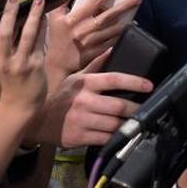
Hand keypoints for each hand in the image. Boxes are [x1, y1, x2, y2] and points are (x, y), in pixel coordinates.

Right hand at [0, 0, 47, 114]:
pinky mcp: (36, 64)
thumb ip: (2, 48)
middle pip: (3, 34)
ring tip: (39, 0)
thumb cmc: (10, 82)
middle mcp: (4, 61)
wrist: (22, 104)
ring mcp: (21, 63)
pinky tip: (45, 17)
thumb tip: (11, 21)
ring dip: (34, 15)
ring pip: (27, 34)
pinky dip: (43, 27)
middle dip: (8, 14)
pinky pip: (40, 41)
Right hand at [27, 52, 152, 147]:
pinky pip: (104, 138)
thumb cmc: (61, 96)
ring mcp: (81, 120)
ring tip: (137, 123)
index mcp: (85, 83)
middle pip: (118, 105)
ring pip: (114, 124)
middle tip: (146, 110)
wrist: (36, 120)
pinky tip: (121, 135)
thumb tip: (112, 49)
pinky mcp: (79, 137)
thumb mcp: (75, 78)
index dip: (134, 82)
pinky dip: (115, 138)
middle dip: (136, 109)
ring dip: (128, 125)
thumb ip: (95, 66)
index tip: (149, 86)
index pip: (114, 79)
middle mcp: (84, 101)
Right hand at [54, 0, 139, 69]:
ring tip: (136, 8)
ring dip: (125, 19)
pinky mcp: (96, 53)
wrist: (56, 64)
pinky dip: (121, 33)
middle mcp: (83, 31)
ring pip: (112, 30)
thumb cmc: (56, 37)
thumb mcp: (55, 16)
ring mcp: (91, 43)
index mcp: (72, 20)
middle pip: (107, 16)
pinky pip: (112, 41)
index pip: (92, 2)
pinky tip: (130, 26)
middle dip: (123, 5)